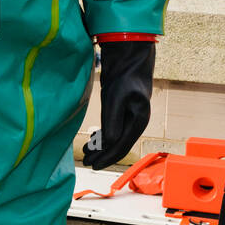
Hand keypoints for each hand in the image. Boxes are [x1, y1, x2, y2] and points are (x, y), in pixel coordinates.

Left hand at [83, 40, 155, 168]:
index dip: (107, 158)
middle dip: (102, 155)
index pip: (121, 146)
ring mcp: (130, 118)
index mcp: (138, 122)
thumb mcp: (116, 98)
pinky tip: (93, 140)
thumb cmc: (125, 77)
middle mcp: (136, 123)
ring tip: (85, 152)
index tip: (93, 165)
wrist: (130, 60)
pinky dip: (102, 137)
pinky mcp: (122, 112)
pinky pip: (113, 130)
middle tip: (86, 161)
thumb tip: (108, 143)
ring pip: (115, 139)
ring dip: (101, 147)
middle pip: (119, 146)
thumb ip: (112, 121)